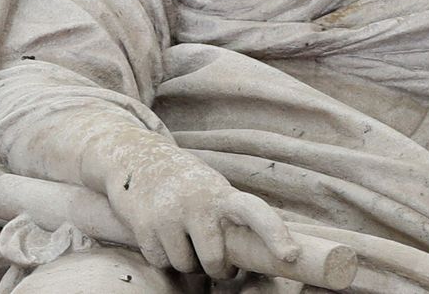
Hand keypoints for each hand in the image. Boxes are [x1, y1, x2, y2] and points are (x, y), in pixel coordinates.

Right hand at [96, 131, 298, 279]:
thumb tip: (253, 259)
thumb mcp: (214, 191)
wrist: (138, 160)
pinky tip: (162, 236)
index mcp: (222, 194)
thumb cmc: (189, 186)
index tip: (290, 255)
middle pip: (214, 259)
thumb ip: (230, 220)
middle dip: (217, 268)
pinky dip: (164, 257)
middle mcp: (197, 202)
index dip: (275, 233)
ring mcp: (169, 213)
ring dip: (187, 262)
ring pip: (185, 265)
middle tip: (218, 263)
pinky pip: (161, 262)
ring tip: (184, 239)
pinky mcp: (144, 224)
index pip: (255, 211)